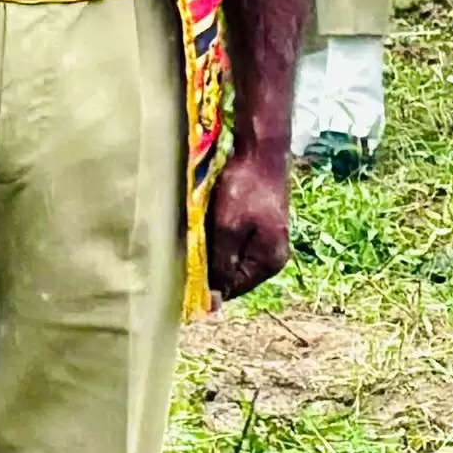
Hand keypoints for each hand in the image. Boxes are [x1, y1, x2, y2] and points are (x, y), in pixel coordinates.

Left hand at [203, 138, 293, 302]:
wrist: (261, 150)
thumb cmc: (246, 189)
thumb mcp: (228, 229)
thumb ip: (221, 265)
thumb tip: (215, 301)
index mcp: (269, 262)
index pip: (232, 289)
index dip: (207, 286)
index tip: (182, 274)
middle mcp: (270, 256)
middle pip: (232, 274)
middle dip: (209, 265)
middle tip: (188, 248)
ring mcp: (266, 240)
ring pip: (230, 256)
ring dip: (212, 249)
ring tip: (198, 232)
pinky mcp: (258, 225)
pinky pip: (233, 241)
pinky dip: (218, 236)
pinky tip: (208, 222)